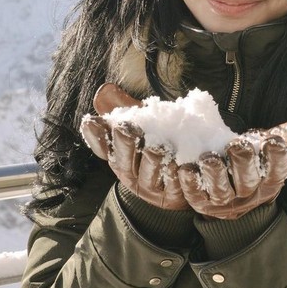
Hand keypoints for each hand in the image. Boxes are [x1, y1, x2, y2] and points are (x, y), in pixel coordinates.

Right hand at [80, 83, 188, 210]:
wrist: (194, 174)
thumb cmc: (163, 144)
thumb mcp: (146, 124)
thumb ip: (126, 107)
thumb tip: (105, 90)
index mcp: (122, 158)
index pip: (103, 149)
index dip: (97, 138)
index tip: (92, 122)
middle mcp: (134, 175)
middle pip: (124, 163)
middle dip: (124, 145)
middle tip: (127, 129)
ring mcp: (155, 189)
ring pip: (150, 176)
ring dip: (154, 161)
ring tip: (159, 147)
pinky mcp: (178, 196)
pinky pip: (179, 189)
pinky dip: (183, 177)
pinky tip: (190, 164)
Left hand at [177, 120, 286, 219]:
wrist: (226, 185)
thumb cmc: (249, 160)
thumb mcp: (266, 146)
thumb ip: (286, 136)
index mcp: (268, 180)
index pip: (276, 171)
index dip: (276, 158)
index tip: (273, 142)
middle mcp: (248, 194)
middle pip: (247, 182)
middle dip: (243, 163)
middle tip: (236, 146)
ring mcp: (223, 201)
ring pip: (220, 191)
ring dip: (214, 174)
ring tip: (209, 158)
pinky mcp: (200, 201)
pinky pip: (194, 196)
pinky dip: (189, 183)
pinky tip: (185, 168)